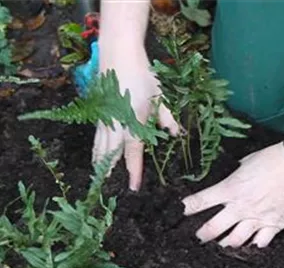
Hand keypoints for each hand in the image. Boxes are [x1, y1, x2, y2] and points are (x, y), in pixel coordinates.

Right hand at [92, 55, 178, 190]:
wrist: (119, 52)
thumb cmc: (142, 74)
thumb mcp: (160, 95)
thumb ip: (168, 118)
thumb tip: (178, 134)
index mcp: (133, 121)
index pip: (133, 153)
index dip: (134, 171)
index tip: (133, 187)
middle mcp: (116, 124)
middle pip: (112, 154)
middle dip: (111, 172)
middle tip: (109, 189)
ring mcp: (105, 118)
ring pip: (100, 146)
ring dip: (100, 163)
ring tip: (99, 178)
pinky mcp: (99, 112)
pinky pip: (96, 136)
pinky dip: (95, 149)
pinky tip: (95, 155)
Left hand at [182, 142, 283, 247]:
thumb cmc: (273, 158)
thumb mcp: (247, 162)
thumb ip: (236, 174)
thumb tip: (233, 178)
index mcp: (230, 189)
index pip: (200, 201)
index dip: (186, 208)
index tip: (178, 213)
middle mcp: (240, 207)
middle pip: (213, 229)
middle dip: (201, 236)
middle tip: (197, 239)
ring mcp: (257, 218)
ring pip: (234, 241)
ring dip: (224, 245)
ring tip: (220, 247)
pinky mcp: (274, 225)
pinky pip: (260, 243)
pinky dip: (252, 247)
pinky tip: (248, 248)